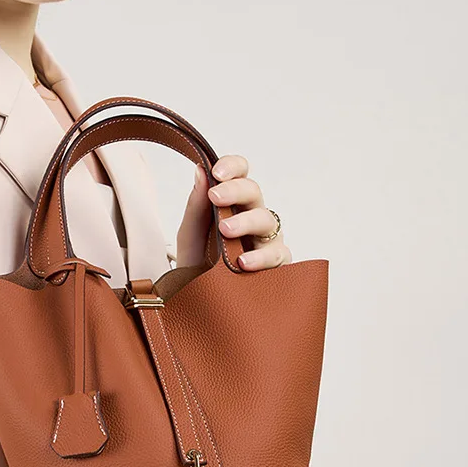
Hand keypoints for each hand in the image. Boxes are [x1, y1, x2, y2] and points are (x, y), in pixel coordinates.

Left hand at [175, 154, 291, 269]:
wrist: (200, 299)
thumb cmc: (198, 263)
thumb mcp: (191, 235)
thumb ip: (196, 205)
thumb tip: (200, 170)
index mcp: (232, 204)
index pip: (240, 174)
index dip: (233, 167)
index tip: (216, 172)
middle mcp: (253, 217)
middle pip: (254, 192)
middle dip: (235, 191)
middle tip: (215, 198)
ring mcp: (266, 240)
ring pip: (267, 220)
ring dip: (246, 222)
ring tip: (226, 231)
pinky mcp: (276, 265)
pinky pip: (276, 256)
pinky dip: (260, 258)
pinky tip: (243, 262)